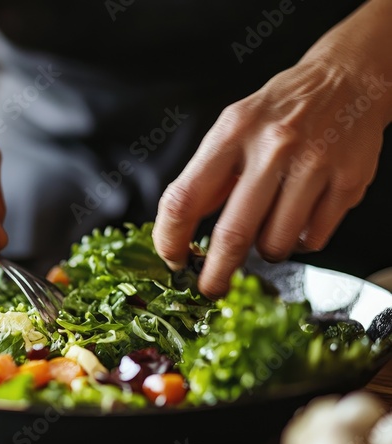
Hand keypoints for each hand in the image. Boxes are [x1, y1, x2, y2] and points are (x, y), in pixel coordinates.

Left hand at [153, 0, 391, 298]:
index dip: (170, 238)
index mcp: (232, 133)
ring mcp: (314, 167)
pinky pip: (312, 240)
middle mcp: (273, 149)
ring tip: (268, 229)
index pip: (184, 198)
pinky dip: (299, 242)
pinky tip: (300, 217)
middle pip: (233, 234)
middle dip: (216, 275)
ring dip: (265, 252)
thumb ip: (209, 177)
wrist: (347, 79)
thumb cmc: (280, 111)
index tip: (173, 257)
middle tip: (211, 289)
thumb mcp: (233, 128)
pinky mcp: (347, 184)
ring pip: (276, 245)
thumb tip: (181, 229)